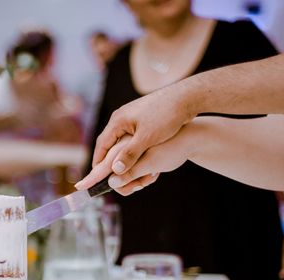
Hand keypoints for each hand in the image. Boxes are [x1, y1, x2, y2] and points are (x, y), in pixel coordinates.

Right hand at [76, 83, 194, 189]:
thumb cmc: (167, 116)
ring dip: (120, 155)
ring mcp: (132, 117)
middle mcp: (122, 117)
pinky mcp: (143, 118)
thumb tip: (115, 170)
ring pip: (121, 140)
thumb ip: (130, 154)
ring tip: (120, 169)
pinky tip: (136, 158)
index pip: (101, 145)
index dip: (98, 162)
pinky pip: (131, 137)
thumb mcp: (147, 138)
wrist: (186, 97)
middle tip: (107, 176)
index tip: (96, 178)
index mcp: (118, 120)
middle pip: (109, 142)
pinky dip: (131, 149)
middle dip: (107, 160)